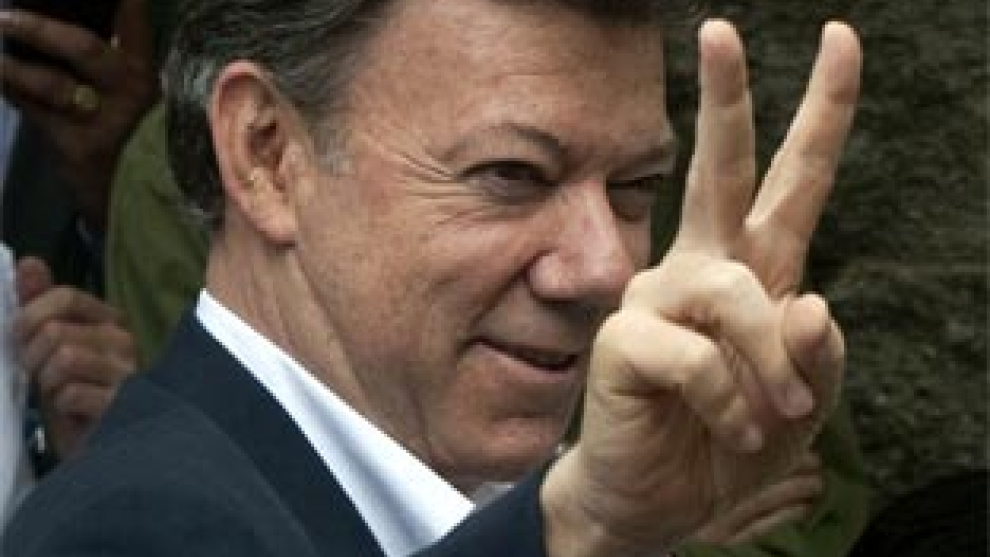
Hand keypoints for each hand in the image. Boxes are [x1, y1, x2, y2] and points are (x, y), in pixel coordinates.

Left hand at [0, 0, 157, 230]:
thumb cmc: (147, 147)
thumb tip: (93, 33)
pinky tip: (1, 80)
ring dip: (11, 66)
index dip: (122, 3)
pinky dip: (13, 93)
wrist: (153, 209)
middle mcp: (129, 94)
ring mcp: (102, 121)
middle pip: (83, 48)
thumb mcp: (147, 106)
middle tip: (5, 16)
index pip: (132, 23)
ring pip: (50, 84)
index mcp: (148, 76)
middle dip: (40, 28)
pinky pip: (34, 112)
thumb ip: (124, 73)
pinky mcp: (76, 148)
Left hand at [13, 258, 136, 458]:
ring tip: (55, 396)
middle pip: (55, 330)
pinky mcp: (121, 403)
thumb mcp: (51, 349)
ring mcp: (126, 372)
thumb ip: (39, 305)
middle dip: (32, 356)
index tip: (21, 339)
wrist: (101, 448)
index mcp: (109, 322)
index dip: (31, 316)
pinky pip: (70, 392)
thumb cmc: (75, 399)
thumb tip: (28, 263)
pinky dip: (60, 406)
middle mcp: (123, 342)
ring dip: (46, 382)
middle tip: (38, 376)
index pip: (65, 296)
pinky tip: (73, 413)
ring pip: (62, 357)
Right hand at [542, 20, 860, 556]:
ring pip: (737, 291)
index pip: (790, 182)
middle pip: (721, 170)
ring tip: (769, 419)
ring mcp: (656, 299)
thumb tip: (811, 301)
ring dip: (771, 367)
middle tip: (721, 30)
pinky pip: (700, 356)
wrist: (662, 507)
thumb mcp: (808, 403)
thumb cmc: (732, 445)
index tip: (843, 42)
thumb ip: (821, 353)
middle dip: (727, 101)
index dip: (822, 115)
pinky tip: (725, 426)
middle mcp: (701, 271)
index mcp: (752, 273)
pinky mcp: (625, 337)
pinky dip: (731, 400)